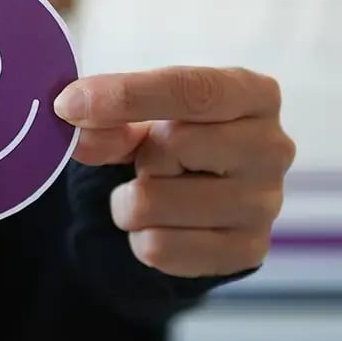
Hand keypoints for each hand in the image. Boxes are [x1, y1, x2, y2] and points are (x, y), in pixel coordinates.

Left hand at [55, 66, 295, 277]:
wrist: (204, 201)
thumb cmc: (177, 142)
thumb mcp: (142, 120)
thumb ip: (111, 121)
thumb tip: (77, 127)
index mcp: (254, 94)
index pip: (192, 90)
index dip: (126, 95)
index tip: (68, 104)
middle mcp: (273, 147)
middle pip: (173, 145)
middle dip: (140, 156)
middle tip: (148, 162)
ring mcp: (266, 203)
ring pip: (155, 203)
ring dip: (130, 203)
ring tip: (150, 195)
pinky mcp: (248, 250)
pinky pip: (160, 248)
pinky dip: (141, 239)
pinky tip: (160, 227)